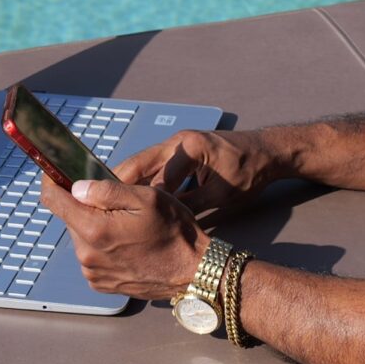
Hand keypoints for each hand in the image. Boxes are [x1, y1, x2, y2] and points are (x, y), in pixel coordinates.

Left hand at [39, 175, 205, 300]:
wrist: (192, 270)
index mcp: (94, 229)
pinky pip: (91, 255)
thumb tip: (76, 187)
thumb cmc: (174, 230)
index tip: (53, 171)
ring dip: (93, 226)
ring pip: (81, 236)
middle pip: (70, 218)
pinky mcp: (99, 283)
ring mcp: (92, 272)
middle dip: (83, 205)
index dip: (51, 181)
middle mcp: (86, 254)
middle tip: (113, 200)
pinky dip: (101, 245)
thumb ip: (107, 190)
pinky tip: (125, 243)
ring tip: (125, 224)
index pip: (54, 200)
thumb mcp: (146, 197)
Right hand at [114, 128, 275, 219]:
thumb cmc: (250, 171)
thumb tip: (164, 223)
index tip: (123, 220)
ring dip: (125, 184)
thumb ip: (191, 204)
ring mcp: (176, 143)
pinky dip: (140, 182)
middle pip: (139, 164)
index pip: (157, 177)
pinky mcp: (178, 150)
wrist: (267, 151)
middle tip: (97, 207)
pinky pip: (152, 166)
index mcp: (190, 147)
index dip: (141, 201)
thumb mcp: (222, 195)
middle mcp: (178, 140)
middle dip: (117, 186)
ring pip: (142, 164)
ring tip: (106, 205)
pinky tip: (128, 200)